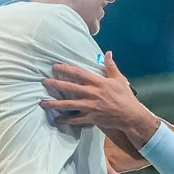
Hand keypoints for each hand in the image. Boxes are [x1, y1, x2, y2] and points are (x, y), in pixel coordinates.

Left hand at [41, 52, 159, 145]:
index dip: (66, 69)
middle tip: (44, 81)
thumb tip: (108, 53)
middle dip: (56, 84)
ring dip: (55, 103)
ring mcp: (91, 107)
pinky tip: (57, 120)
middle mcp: (93, 94)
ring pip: (69, 104)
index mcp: (99, 83)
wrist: (130, 116)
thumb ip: (111, 66)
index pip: (79, 74)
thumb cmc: (125, 97)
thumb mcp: (119, 79)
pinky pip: (76, 120)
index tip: (55, 66)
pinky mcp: (92, 118)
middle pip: (70, 88)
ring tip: (43, 102)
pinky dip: (66, 120)